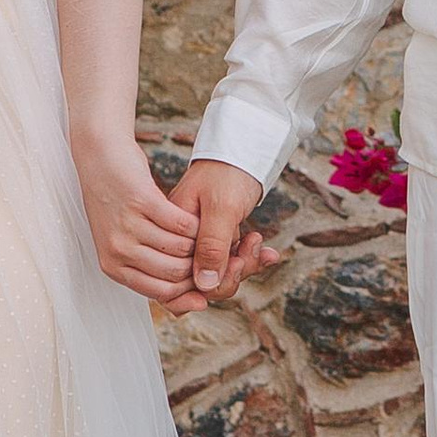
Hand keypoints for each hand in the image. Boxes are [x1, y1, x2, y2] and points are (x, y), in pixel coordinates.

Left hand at [76, 138, 203, 303]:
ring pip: (182, 249)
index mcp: (113, 266)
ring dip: (200, 242)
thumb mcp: (124, 242)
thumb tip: (195, 303)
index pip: (163, 292)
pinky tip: (198, 216)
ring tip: (206, 234)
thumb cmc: (117, 203)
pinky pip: (182, 222)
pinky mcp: (140, 200)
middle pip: (176, 273)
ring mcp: (127, 225)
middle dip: (200, 265)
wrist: (99, 158)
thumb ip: (151, 270)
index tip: (209, 278)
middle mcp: (117, 250)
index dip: (190, 288)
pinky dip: (196, 222)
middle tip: (214, 253)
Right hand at [172, 159, 271, 307]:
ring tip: (256, 242)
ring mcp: (197, 243)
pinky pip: (229, 264)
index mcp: (171, 231)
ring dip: (244, 265)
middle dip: (231, 274)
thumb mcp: (221, 208)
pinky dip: (249, 259)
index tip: (236, 262)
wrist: (243, 151)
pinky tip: (265, 251)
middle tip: (249, 250)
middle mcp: (180, 242)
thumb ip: (211, 246)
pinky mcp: (215, 242)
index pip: (179, 279)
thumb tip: (204, 285)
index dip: (209, 282)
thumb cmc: (227, 171)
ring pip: (217, 276)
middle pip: (199, 283)